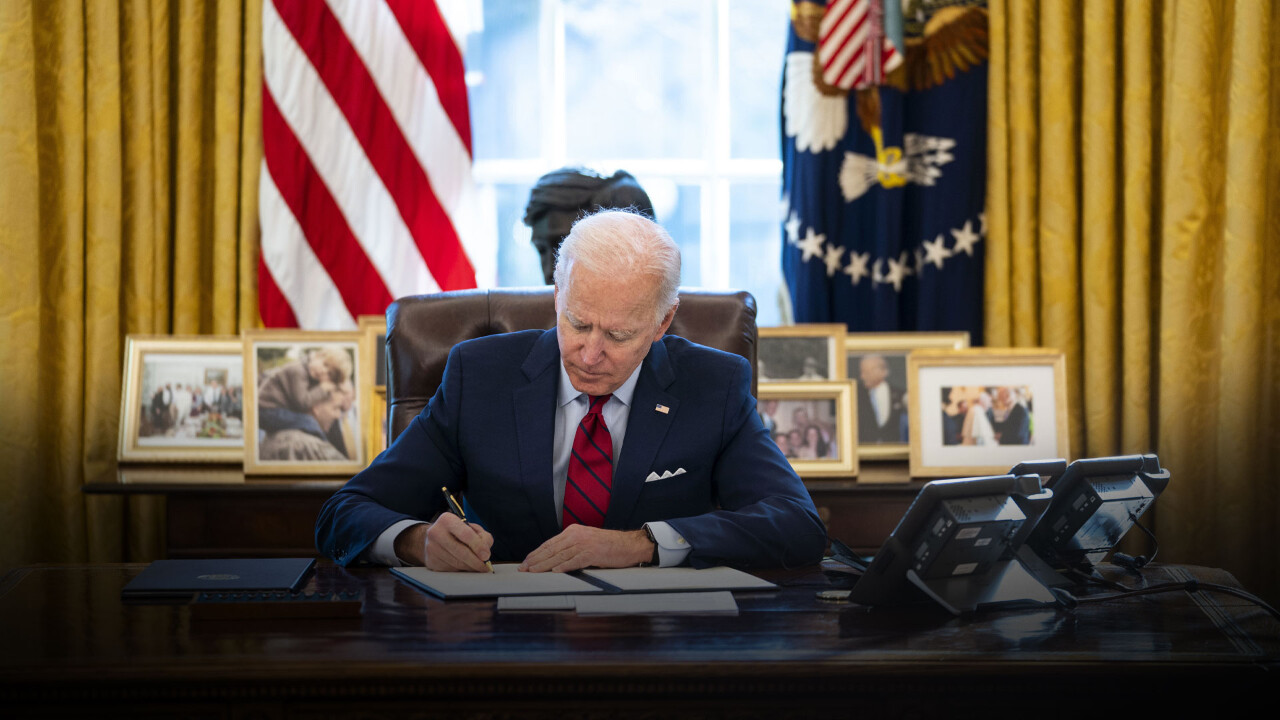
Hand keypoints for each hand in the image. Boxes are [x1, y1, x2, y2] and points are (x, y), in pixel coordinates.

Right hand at [394, 514, 493, 571]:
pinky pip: (450, 570)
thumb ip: (483, 537)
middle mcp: (436, 532)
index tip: (486, 556)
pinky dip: (461, 570)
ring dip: (470, 567)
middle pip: (461, 552)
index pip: (466, 534)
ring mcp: (431, 548)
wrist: (434, 538)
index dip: (478, 546)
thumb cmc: (457, 532)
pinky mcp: (431, 561)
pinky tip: (465, 566)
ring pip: (456, 563)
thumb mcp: (471, 528)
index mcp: (447, 520)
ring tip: (478, 567)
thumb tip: (485, 553)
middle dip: (476, 562)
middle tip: (484, 567)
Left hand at [518, 526, 652, 572]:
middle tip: (523, 569)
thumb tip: (555, 559)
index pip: (550, 543)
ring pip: (559, 556)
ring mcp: (584, 544)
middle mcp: (576, 535)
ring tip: (533, 572)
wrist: (629, 545)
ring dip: (544, 565)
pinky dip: (563, 567)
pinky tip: (554, 572)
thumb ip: (572, 547)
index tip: (526, 561)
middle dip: (535, 560)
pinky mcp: (592, 553)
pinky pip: (574, 561)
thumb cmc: (609, 546)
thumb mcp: (587, 540)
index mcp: (574, 531)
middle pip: (551, 549)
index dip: (536, 553)